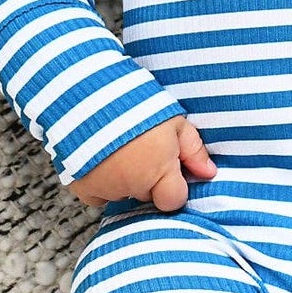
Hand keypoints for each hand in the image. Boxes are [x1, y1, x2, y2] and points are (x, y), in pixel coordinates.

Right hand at [67, 115, 216, 210]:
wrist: (86, 92)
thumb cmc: (135, 103)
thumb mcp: (173, 120)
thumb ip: (193, 150)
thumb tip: (209, 173)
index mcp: (159, 172)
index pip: (173, 200)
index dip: (172, 186)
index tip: (167, 169)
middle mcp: (133, 186)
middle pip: (147, 195)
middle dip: (147, 179)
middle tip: (139, 149)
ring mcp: (106, 188)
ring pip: (122, 195)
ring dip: (123, 180)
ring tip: (118, 149)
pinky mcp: (82, 187)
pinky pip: (97, 196)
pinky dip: (99, 184)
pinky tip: (100, 160)